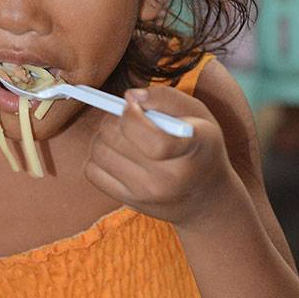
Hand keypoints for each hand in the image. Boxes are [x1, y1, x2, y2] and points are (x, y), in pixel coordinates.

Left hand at [84, 86, 234, 228]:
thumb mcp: (198, 115)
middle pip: (114, 137)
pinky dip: (98, 156)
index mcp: (191, 151)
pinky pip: (91, 170)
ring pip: (98, 151)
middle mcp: (167, 179)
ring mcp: (145, 193)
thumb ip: (166, 98)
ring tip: (123, 135)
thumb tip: (129, 97)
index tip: (133, 106)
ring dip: (104, 136)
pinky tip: (117, 153)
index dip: (132, 116)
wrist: (207, 199)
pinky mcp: (127, 201)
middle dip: (115, 118)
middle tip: (128, 118)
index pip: (153, 140)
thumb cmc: (200, 148)